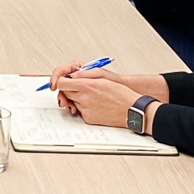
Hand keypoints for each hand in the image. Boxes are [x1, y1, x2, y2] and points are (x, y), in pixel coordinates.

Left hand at [48, 60, 169, 109]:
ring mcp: (86, 110)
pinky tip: (96, 104)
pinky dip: (84, 107)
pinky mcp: (89, 118)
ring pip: (72, 102)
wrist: (133, 110)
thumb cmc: (122, 94)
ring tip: (91, 96)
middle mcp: (84, 98)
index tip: (62, 80)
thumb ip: (85, 74)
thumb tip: (72, 75)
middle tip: (78, 87)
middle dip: (69, 89)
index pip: (62, 82)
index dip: (60, 80)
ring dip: (77, 98)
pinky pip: (80, 111)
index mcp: (87, 86)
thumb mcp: (103, 77)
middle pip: (65, 92)